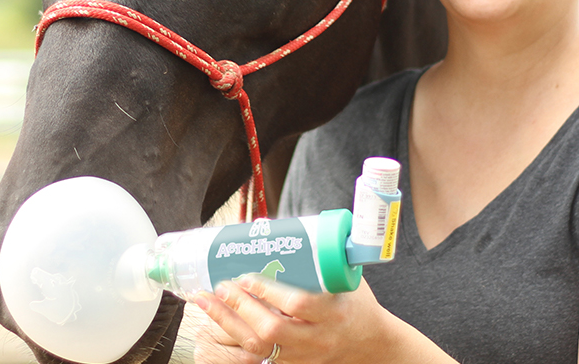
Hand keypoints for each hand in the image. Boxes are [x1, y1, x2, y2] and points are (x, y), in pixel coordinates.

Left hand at [188, 275, 391, 363]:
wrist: (371, 346)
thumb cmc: (357, 307)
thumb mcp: (346, 282)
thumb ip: (321, 261)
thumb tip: (287, 228)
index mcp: (333, 313)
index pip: (298, 303)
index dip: (269, 291)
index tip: (247, 276)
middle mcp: (316, 338)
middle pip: (272, 328)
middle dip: (240, 307)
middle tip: (221, 286)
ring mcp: (302, 356)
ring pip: (259, 346)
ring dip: (227, 323)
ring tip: (206, 303)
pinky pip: (256, 356)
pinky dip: (233, 339)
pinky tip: (216, 324)